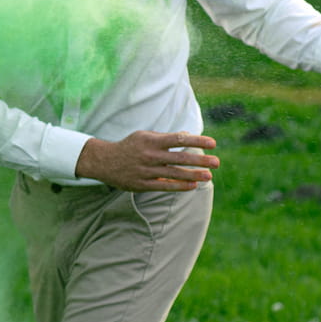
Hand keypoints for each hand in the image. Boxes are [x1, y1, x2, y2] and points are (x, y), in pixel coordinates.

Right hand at [75, 130, 218, 191]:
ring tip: (209, 176)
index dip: (197, 140)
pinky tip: (193, 185)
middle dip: (200, 160)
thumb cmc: (129, 146)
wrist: (104, 161)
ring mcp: (146, 171)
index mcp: (151, 141)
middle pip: (180, 158)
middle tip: (217, 162)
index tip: (213, 143)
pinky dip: (180, 186)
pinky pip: (165, 186)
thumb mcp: (144, 136)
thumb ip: (165, 137)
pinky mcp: (142, 184)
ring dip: (194, 175)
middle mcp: (150, 155)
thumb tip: (187, 135)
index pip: (179, 139)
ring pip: (175, 174)